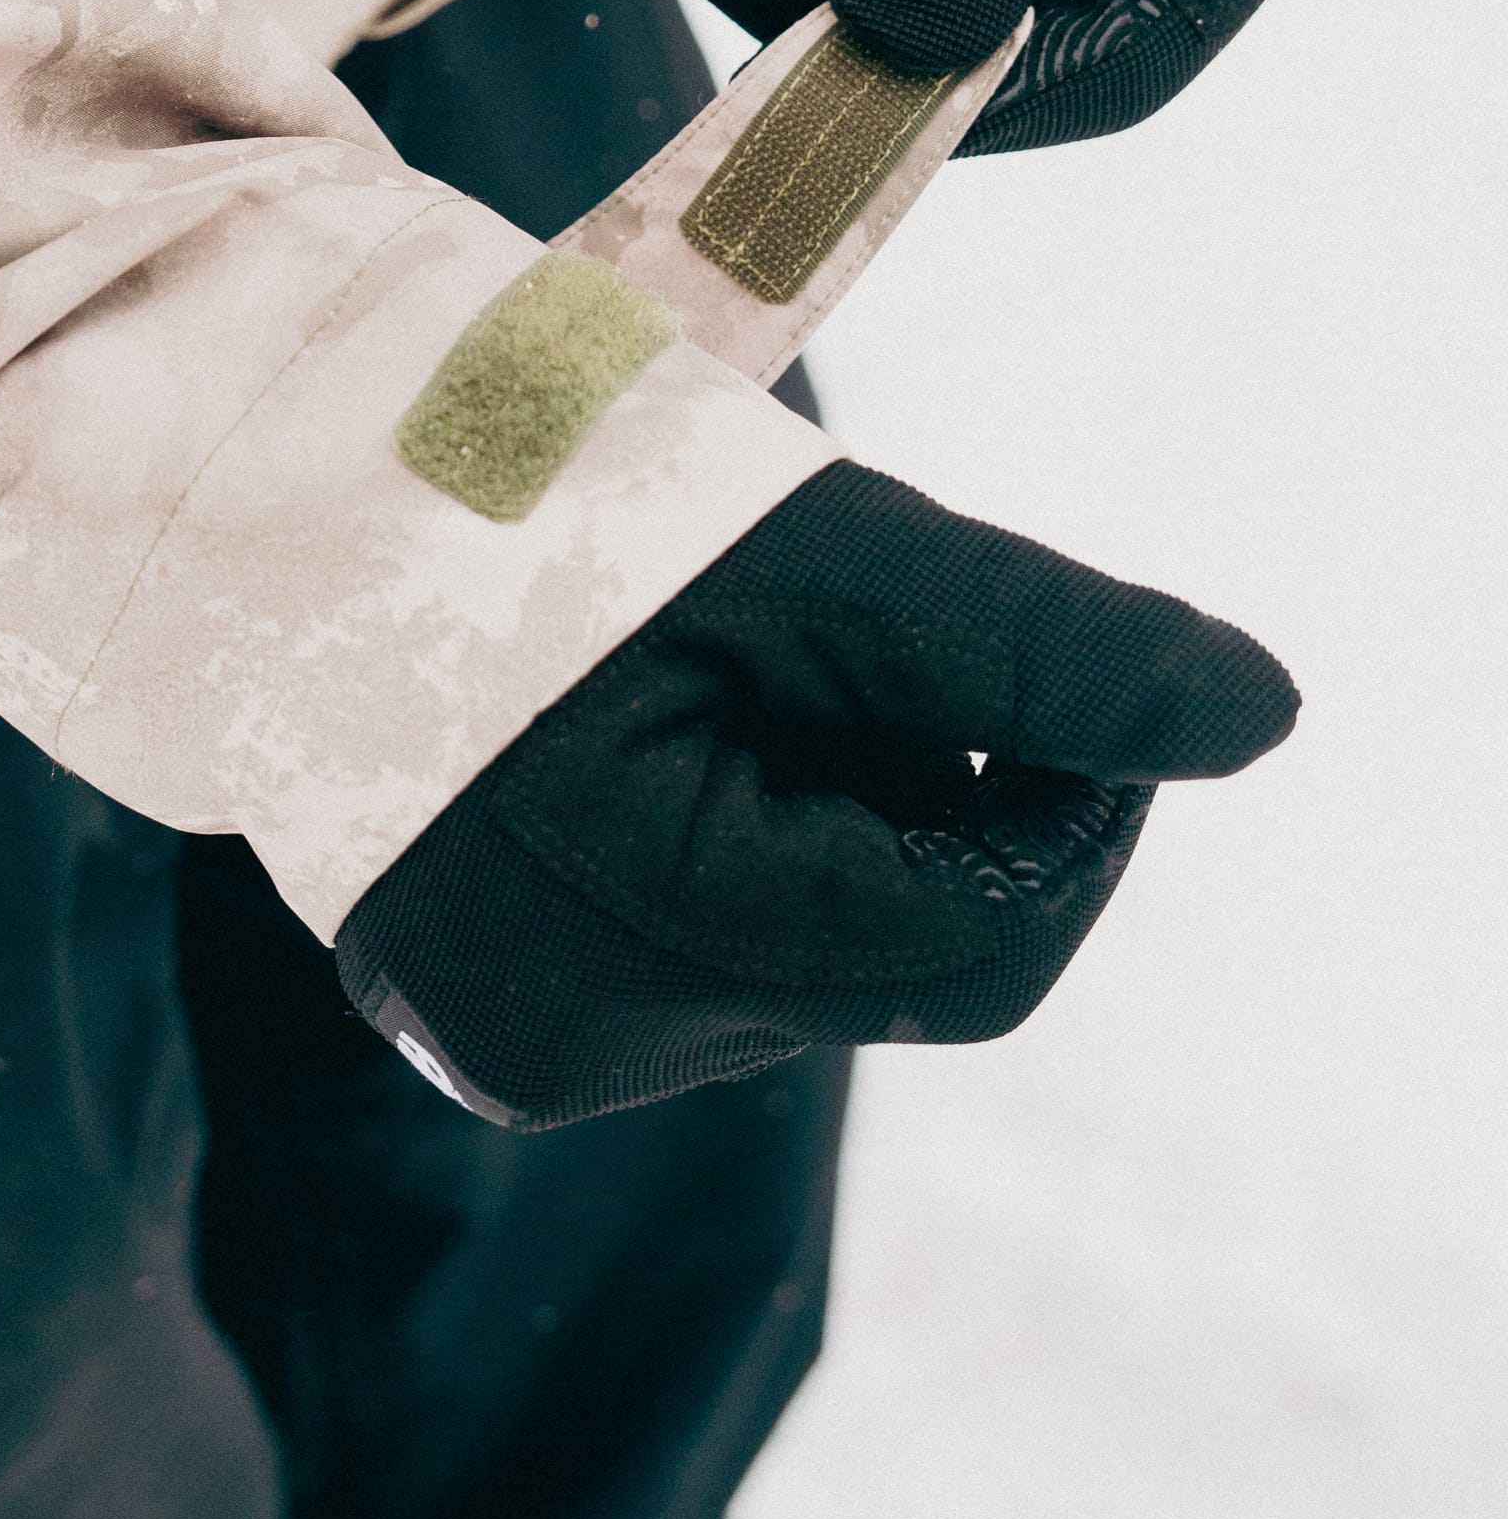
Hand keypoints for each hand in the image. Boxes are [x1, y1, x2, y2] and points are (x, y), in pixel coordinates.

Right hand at [336, 463, 1296, 1126]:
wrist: (254, 474)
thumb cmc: (522, 475)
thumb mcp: (802, 546)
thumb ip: (1035, 640)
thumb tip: (1263, 717)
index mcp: (638, 935)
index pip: (977, 942)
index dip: (1067, 804)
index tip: (1042, 656)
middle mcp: (564, 1044)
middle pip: (888, 956)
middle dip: (925, 793)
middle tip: (835, 629)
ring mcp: (506, 1040)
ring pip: (797, 961)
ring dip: (830, 816)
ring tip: (706, 660)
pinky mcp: (480, 1007)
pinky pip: (693, 955)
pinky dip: (737, 843)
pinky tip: (648, 727)